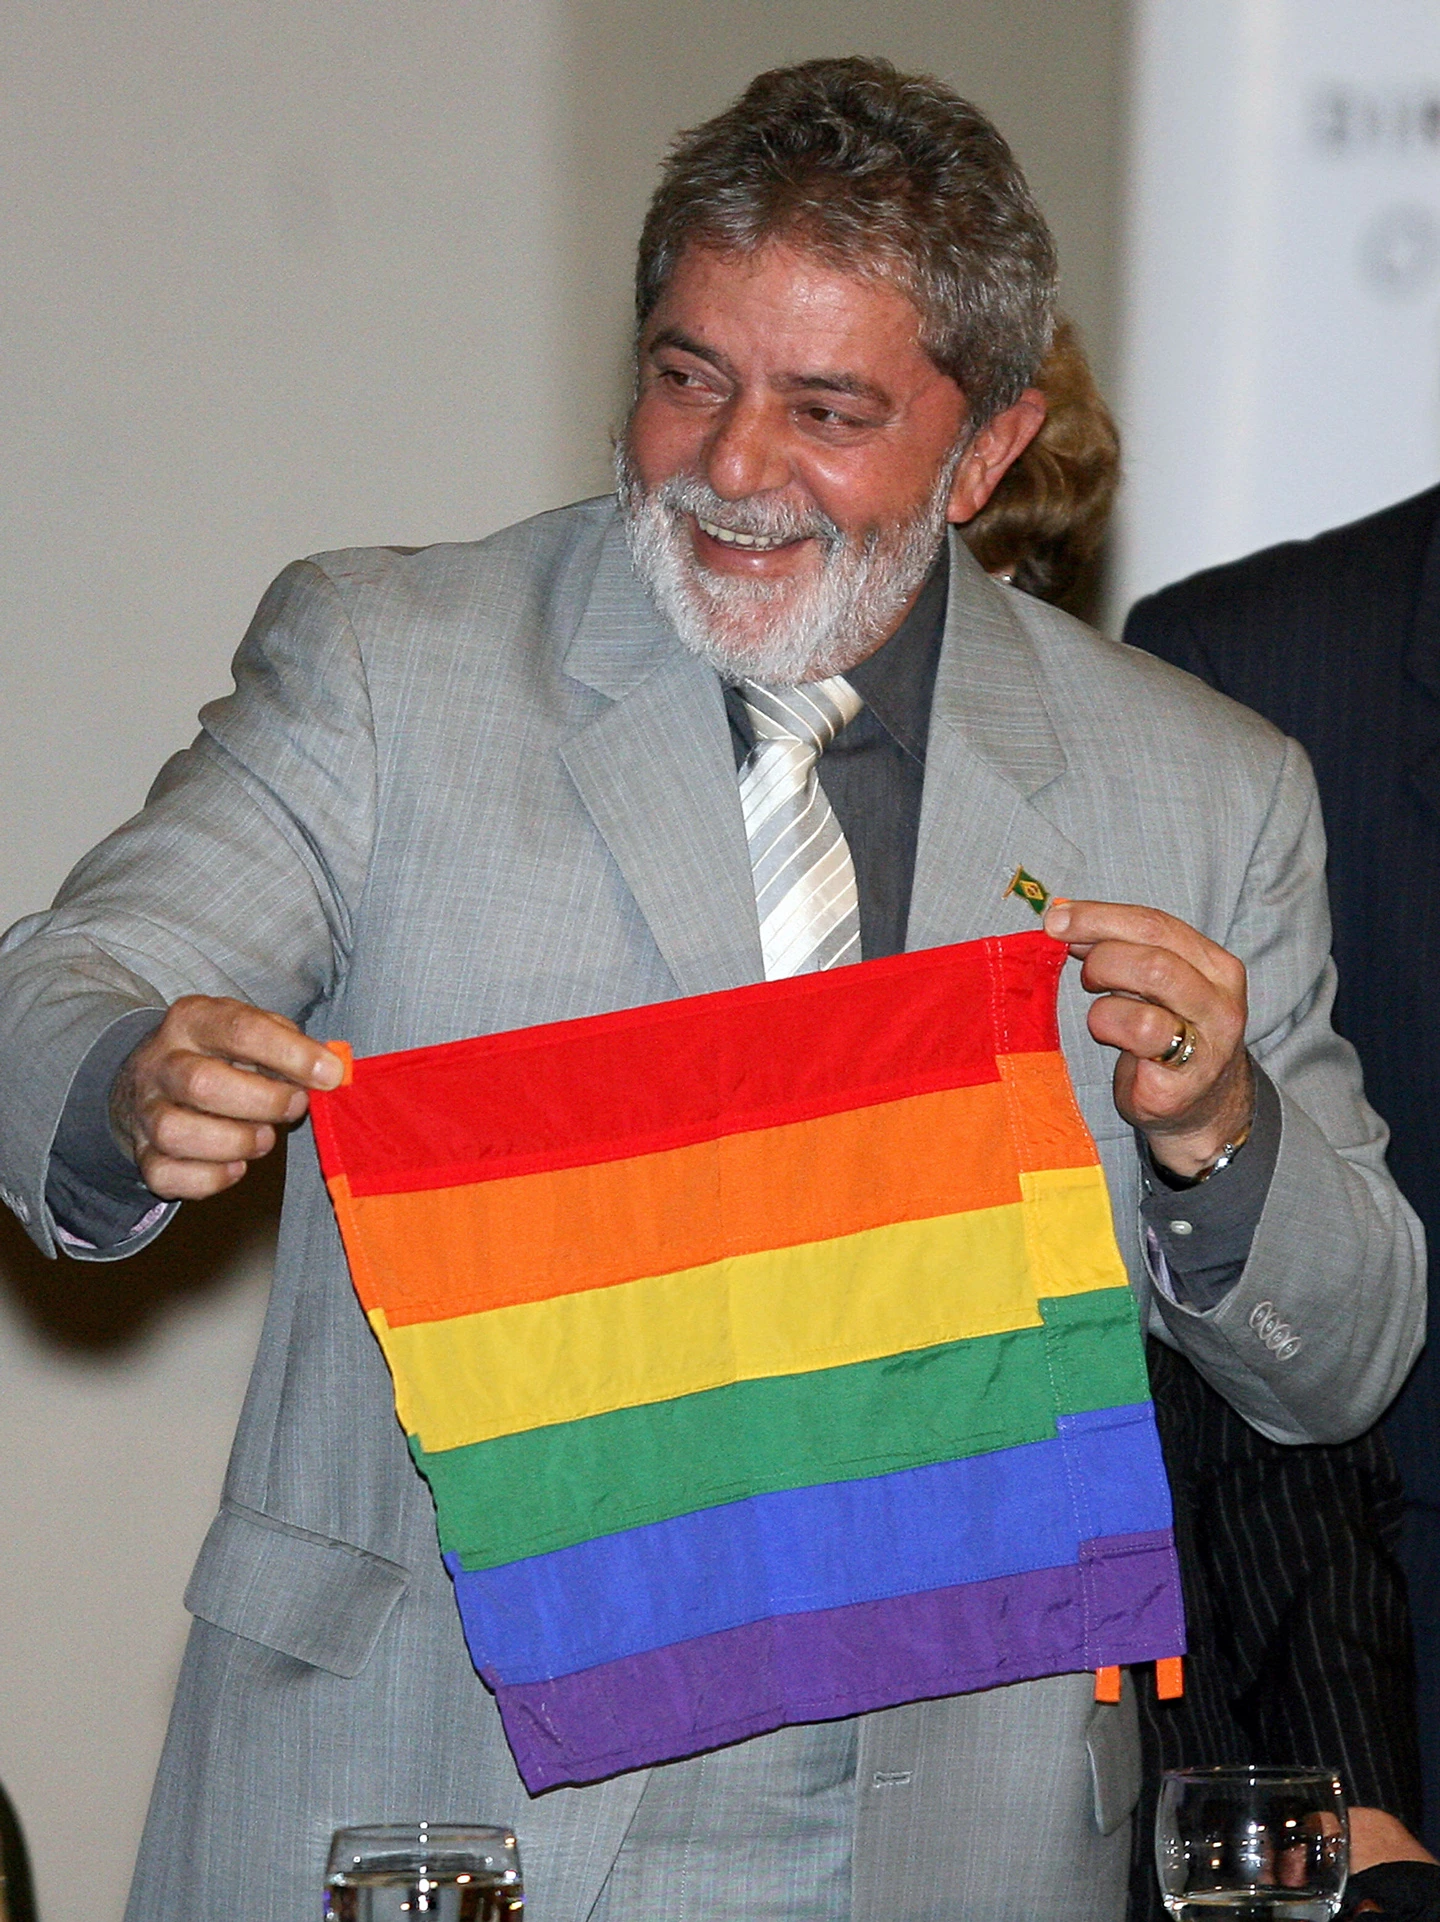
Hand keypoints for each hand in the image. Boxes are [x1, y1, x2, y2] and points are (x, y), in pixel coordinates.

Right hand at [109, 995, 343, 1200]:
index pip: (239, 1029)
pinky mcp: (142, 1153)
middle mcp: (160, 1062)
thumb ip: (289, 1045)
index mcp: (193, 1020)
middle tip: (295, 1107)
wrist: (151, 1080)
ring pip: (176, 1132)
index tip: (330, 1074)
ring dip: (235, 1142)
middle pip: (202, 1083)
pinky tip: (235, 1166)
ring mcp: (145, 1110)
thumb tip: (328, 1072)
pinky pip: (166, 1175)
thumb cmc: (219, 1055)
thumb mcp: (251, 1030)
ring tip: (263, 1138)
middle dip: (264, 1102)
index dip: (291, 1054)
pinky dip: (209, 1178)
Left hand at [1043, 899, 1252, 1179]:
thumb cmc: (1167, 1035)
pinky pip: (1140, 1035)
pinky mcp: (1184, 1079)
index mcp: (1215, 966)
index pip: (1155, 924)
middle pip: (1153, 955)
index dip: (1100, 916)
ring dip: (1105, 998)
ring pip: (1151, 990)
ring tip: (1101, 1017)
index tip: (1056, 917)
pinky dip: (1110, 1027)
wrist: (1201, 1108)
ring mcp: (1208, 1041)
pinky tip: (1109, 1038)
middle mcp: (1219, 1000)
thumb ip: (1121, 949)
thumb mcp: (1154, 986)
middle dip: (1101, 955)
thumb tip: (1062, 915)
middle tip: (1082, 975)